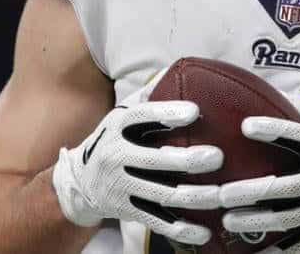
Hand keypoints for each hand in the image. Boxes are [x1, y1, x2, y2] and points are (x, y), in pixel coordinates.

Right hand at [51, 70, 223, 245]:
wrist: (78, 183)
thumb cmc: (114, 141)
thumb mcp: (121, 116)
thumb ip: (147, 98)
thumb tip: (177, 69)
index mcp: (118, 126)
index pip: (143, 116)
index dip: (168, 113)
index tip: (195, 111)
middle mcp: (117, 156)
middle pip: (155, 160)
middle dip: (187, 160)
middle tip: (217, 157)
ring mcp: (121, 186)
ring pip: (161, 194)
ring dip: (194, 196)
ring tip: (221, 195)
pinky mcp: (127, 211)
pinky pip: (157, 221)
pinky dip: (181, 228)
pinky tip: (205, 230)